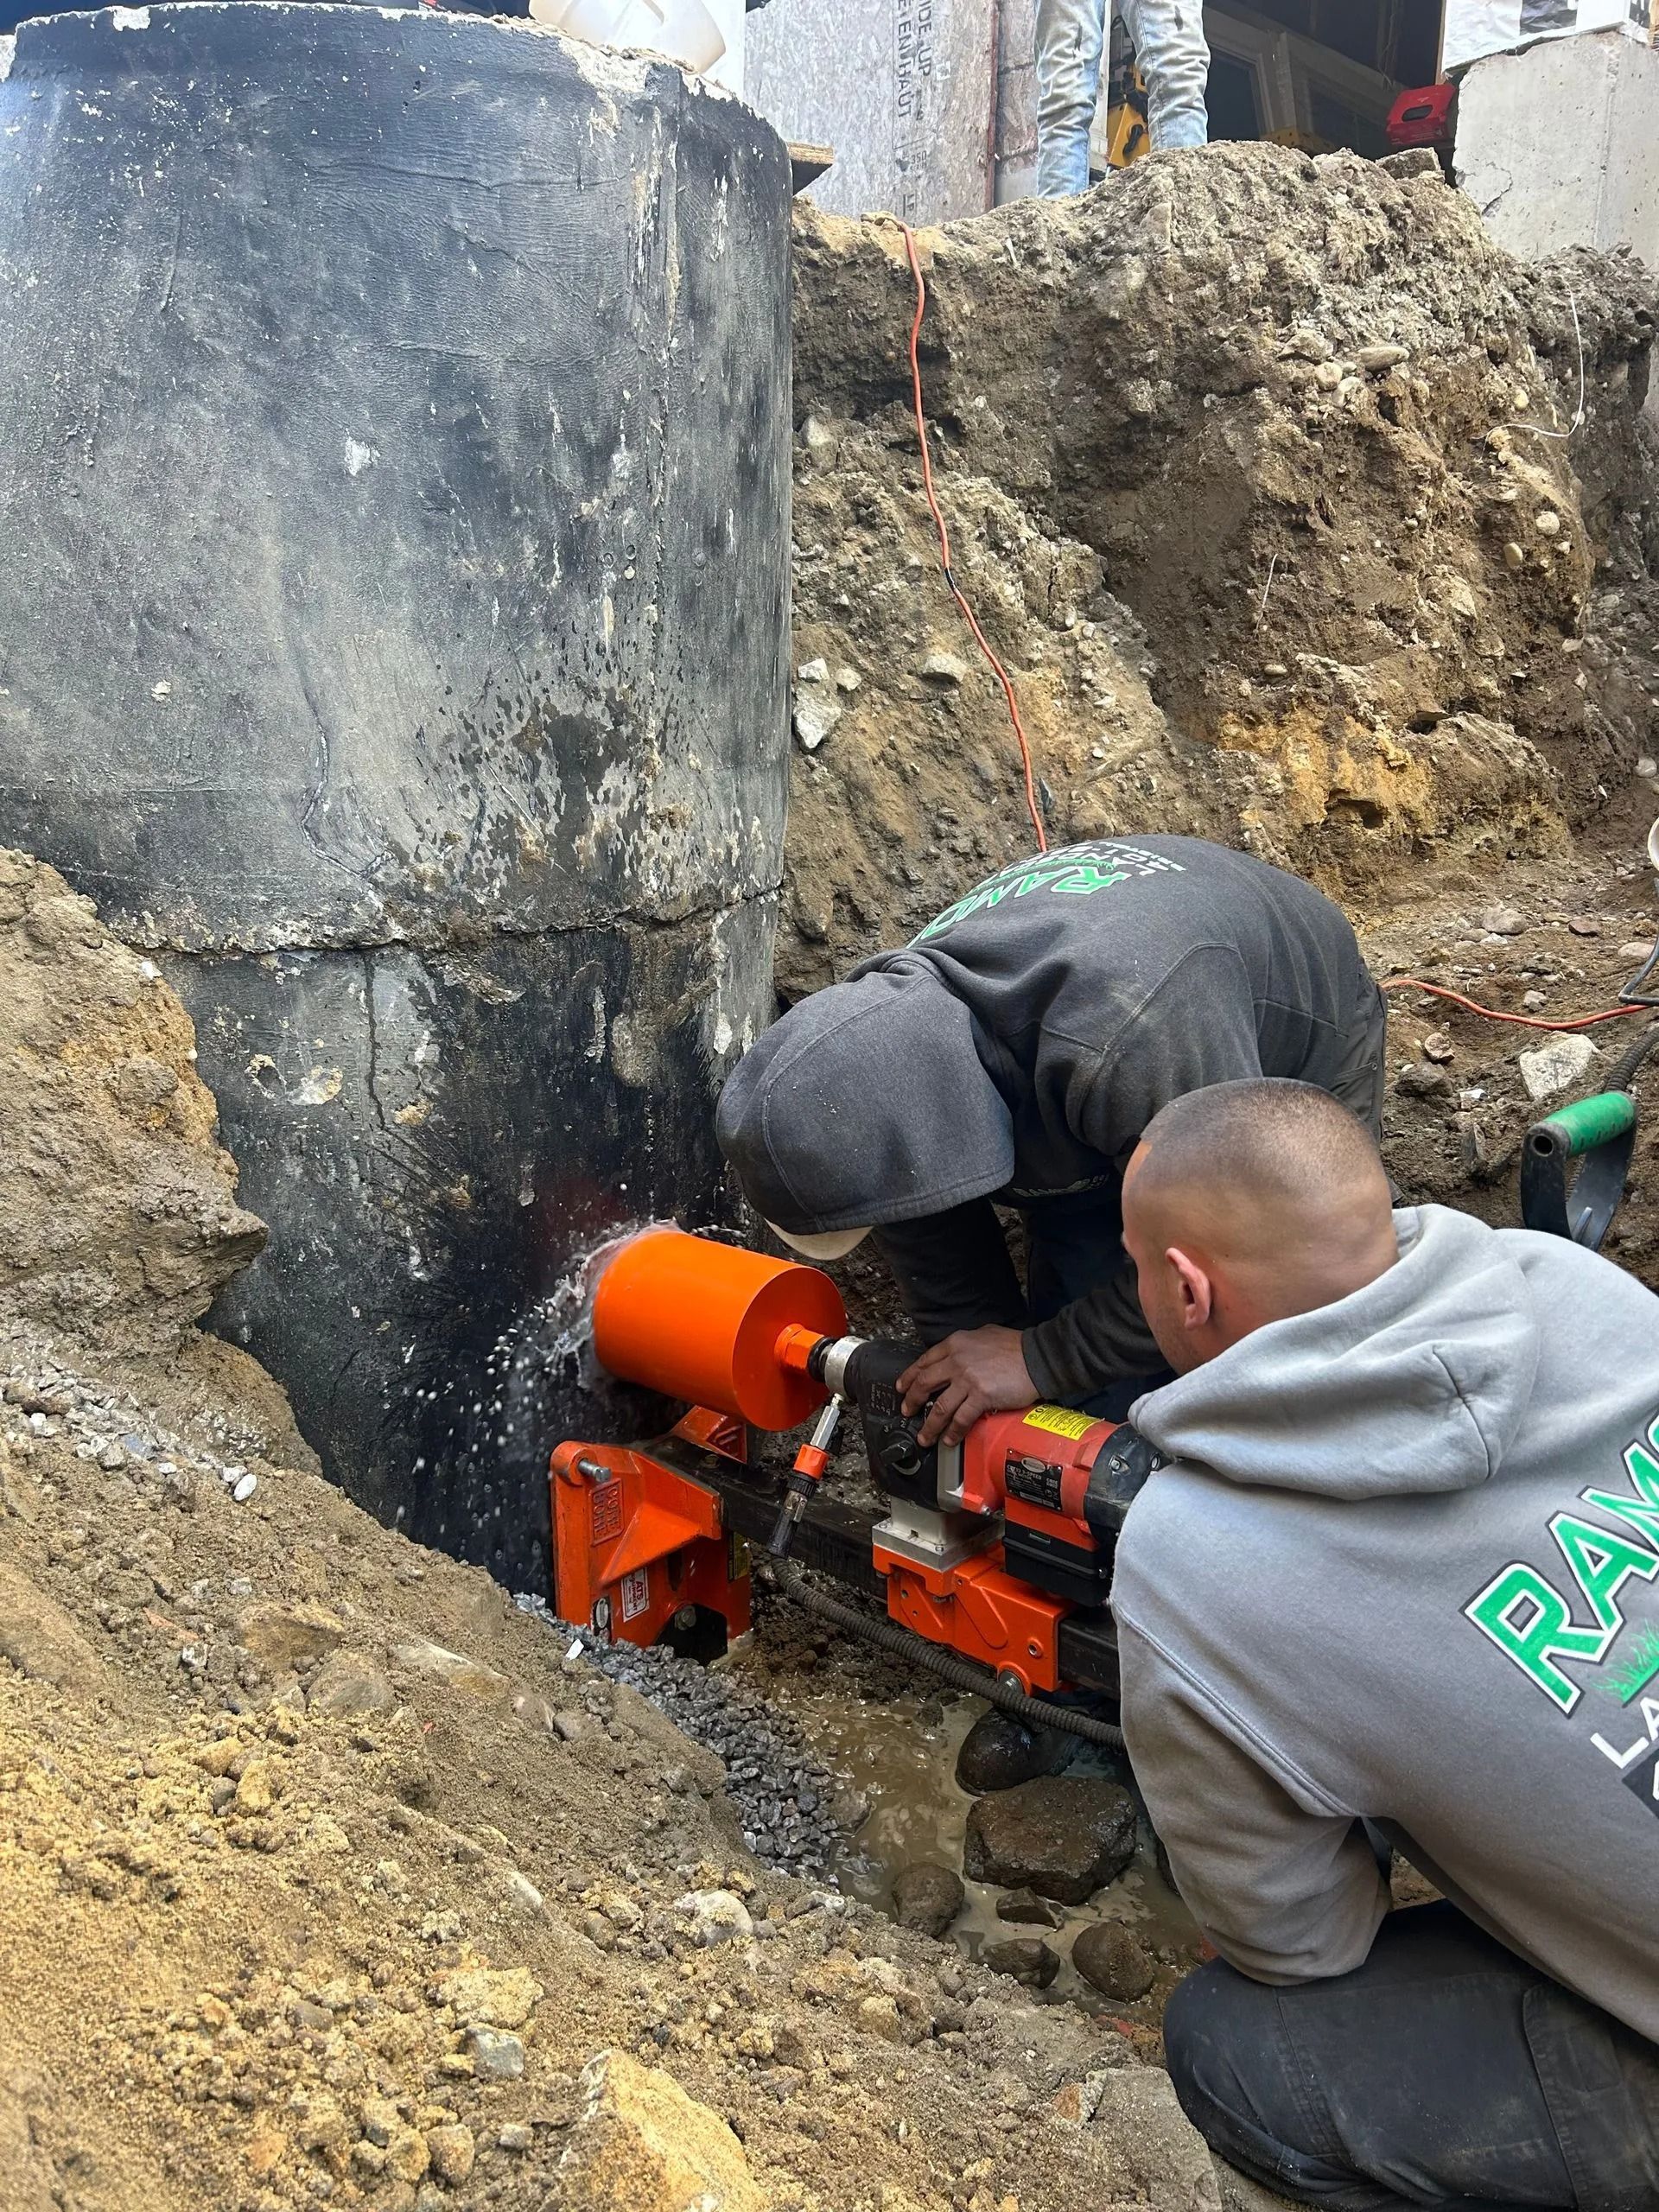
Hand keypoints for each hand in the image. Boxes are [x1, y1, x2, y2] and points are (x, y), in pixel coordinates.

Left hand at [898, 1325, 1037, 1447]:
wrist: (1038, 1357)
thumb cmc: (1016, 1346)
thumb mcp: (985, 1334)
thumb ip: (967, 1345)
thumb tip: (959, 1354)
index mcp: (955, 1344)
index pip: (924, 1361)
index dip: (910, 1376)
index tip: (903, 1387)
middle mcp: (956, 1361)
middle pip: (925, 1384)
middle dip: (912, 1401)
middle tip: (907, 1412)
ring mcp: (967, 1380)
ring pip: (939, 1407)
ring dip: (930, 1426)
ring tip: (925, 1437)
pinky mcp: (980, 1397)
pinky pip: (961, 1419)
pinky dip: (953, 1432)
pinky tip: (950, 1440)